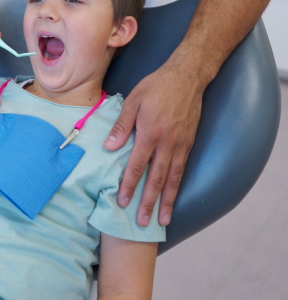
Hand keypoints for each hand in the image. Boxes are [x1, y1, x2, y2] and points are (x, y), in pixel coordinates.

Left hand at [103, 63, 203, 226]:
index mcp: (150, 133)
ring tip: (163, 220)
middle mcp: (167, 143)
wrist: (188, 77)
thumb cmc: (156, 86)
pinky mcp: (189, 143)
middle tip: (142, 222)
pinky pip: (182, 169)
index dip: (129, 185)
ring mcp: (181, 145)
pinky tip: (174, 197)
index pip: (137, 165)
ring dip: (167, 201)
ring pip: (173, 179)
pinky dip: (178, 186)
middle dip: (149, 203)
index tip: (122, 202)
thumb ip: (122, 126)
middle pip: (156, 179)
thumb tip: (109, 147)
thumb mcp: (133, 100)